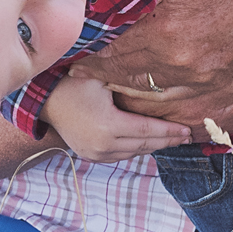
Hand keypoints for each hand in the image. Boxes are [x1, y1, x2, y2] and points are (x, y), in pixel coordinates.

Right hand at [42, 75, 190, 162]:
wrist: (45, 101)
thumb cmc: (73, 83)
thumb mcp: (102, 77)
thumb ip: (128, 79)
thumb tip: (159, 75)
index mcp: (109, 125)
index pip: (149, 129)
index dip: (170, 131)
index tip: (187, 129)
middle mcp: (103, 144)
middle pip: (145, 144)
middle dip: (167, 140)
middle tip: (186, 136)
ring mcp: (96, 154)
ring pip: (134, 152)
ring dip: (154, 146)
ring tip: (171, 140)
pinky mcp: (92, 156)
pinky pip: (121, 155)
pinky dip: (136, 149)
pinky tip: (149, 142)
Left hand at [67, 0, 232, 133]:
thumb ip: (154, 2)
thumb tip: (125, 12)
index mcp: (171, 40)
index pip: (119, 63)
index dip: (96, 69)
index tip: (77, 72)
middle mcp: (190, 73)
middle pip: (137, 95)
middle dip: (112, 94)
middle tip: (91, 94)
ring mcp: (218, 90)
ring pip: (166, 115)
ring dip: (140, 114)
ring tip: (120, 108)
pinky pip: (202, 122)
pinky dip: (179, 123)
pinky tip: (166, 121)